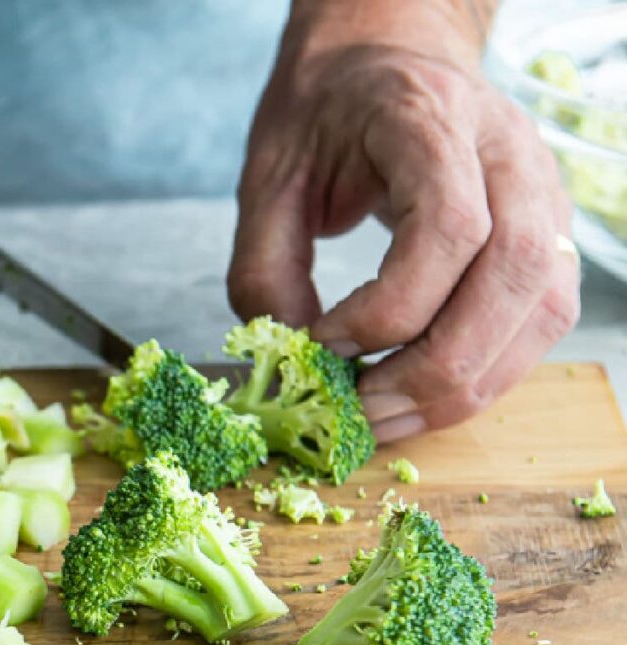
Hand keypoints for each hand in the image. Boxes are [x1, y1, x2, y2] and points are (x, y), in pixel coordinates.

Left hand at [228, 0, 580, 441]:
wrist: (383, 63)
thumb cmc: (325, 115)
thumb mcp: (268, 177)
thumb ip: (263, 267)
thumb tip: (291, 359)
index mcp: (432, 119)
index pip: (448, 228)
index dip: (387, 310)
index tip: (325, 345)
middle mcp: (510, 154)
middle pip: (509, 278)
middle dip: (431, 370)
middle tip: (358, 410)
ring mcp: (542, 195)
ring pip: (539, 311)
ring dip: (462, 387)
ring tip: (384, 417)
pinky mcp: (546, 239)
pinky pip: (538, 324)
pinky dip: (484, 376)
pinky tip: (421, 395)